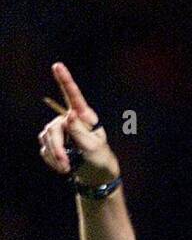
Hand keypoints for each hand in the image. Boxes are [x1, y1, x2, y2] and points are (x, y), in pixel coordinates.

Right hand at [38, 62, 118, 183]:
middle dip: (57, 148)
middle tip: (65, 164)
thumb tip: (70, 115)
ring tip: (67, 167)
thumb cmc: (99, 158)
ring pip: (46, 138)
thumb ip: (80, 132)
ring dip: (55, 156)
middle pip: (54, 128)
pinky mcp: (52, 142)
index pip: (74, 96)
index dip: (65, 81)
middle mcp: (69, 119)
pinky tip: (62, 166)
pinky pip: (44, 149)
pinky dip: (52, 160)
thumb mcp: (94, 147)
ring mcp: (59, 129)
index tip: (58, 66)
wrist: (95, 173)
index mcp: (84, 116)